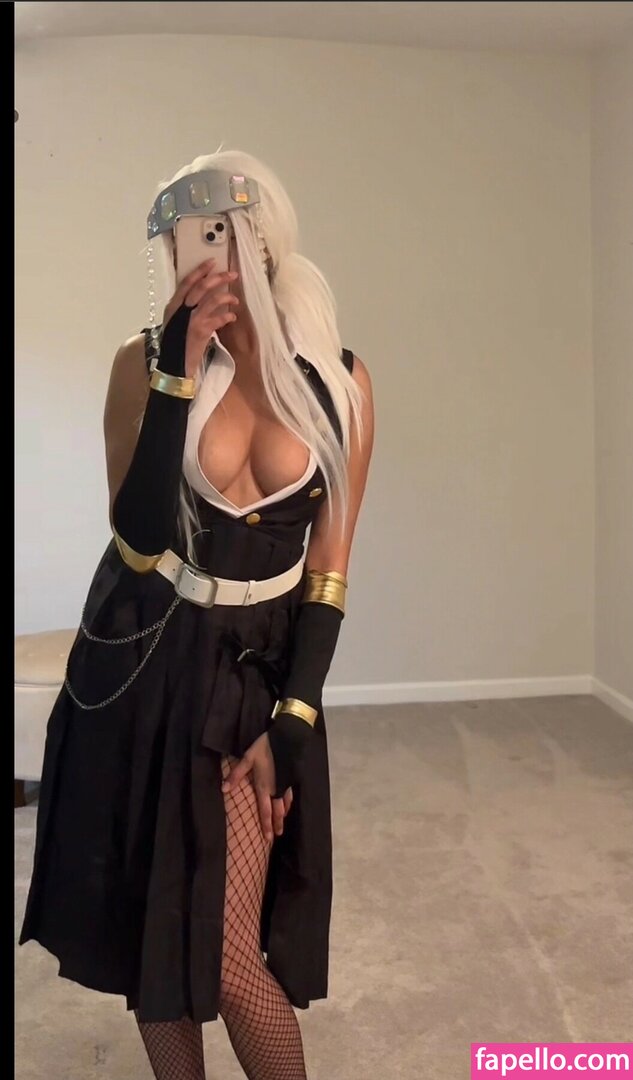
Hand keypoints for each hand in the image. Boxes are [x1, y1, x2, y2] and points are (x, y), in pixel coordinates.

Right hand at [162, 258, 239, 377]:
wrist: (174, 365)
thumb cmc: (175, 344)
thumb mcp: (175, 323)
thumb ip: (183, 309)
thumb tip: (199, 297)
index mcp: (173, 306)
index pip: (187, 282)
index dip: (200, 270)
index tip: (212, 262)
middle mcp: (181, 310)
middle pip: (202, 287)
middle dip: (219, 278)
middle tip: (232, 274)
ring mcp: (192, 320)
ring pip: (213, 300)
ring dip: (227, 297)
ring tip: (234, 300)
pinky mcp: (202, 331)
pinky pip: (219, 318)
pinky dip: (228, 317)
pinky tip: (232, 318)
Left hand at [221, 732, 293, 842]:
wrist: (288, 738)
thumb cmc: (266, 747)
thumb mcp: (247, 758)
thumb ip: (236, 775)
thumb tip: (223, 790)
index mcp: (264, 786)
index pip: (265, 811)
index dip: (266, 825)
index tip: (268, 837)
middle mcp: (276, 789)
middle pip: (277, 811)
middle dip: (276, 825)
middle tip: (276, 836)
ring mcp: (285, 784)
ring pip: (285, 804)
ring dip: (283, 816)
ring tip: (282, 825)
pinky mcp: (291, 778)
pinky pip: (290, 795)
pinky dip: (288, 804)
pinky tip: (288, 805)